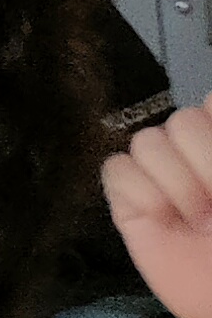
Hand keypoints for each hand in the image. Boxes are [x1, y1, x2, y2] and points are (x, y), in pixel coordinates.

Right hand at [102, 103, 211, 317]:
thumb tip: (209, 97)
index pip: (207, 105)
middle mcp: (192, 155)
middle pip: (179, 120)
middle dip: (204, 162)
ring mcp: (158, 178)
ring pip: (146, 143)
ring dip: (178, 184)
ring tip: (197, 220)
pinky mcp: (127, 203)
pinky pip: (115, 170)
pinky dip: (142, 194)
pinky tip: (164, 220)